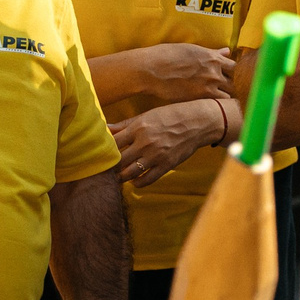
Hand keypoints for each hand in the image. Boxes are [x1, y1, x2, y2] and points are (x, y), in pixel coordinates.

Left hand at [111, 101, 226, 187]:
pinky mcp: (166, 165)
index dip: (104, 150)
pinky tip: (134, 180)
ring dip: (121, 176)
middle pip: (118, 160)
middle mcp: (145, 142)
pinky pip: (146, 180)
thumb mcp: (146, 116)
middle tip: (106, 168)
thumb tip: (105, 128)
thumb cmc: (169, 116)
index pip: (113, 143)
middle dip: (110, 166)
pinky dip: (137, 183)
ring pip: (129, 173)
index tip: (102, 153)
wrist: (197, 122)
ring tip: (118, 175)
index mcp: (138, 128)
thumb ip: (124, 125)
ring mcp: (156, 155)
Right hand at [134, 42, 233, 105]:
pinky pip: (215, 105)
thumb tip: (226, 51)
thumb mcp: (192, 49)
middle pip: (236, 83)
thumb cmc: (167, 56)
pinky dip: (215, 106)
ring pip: (228, 97)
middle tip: (228, 90)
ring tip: (220, 100)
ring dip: (226, 98)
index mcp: (213, 58)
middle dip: (234, 86)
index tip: (231, 77)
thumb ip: (212, 53)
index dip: (235, 73)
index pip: (236, 67)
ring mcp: (208, 87)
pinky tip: (211, 106)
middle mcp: (214, 72)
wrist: (151, 70)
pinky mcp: (198, 100)